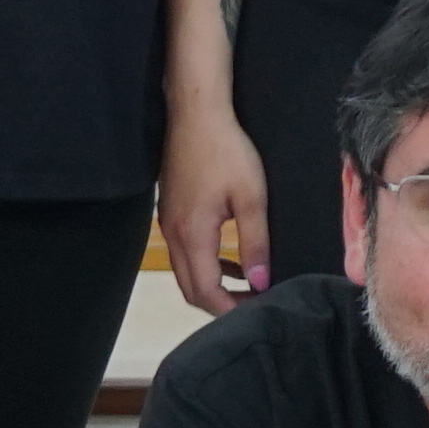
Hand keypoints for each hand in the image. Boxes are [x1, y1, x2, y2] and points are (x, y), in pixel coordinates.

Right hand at [157, 108, 269, 314]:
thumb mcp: (251, 197)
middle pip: (191, 289)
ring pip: (186, 272)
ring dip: (214, 285)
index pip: (205, 291)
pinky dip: (208, 264)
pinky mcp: (171, 212)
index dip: (230, 310)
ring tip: (248, 287)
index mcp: (192, 234)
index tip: (259, 312)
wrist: (196, 114)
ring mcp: (168, 223)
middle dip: (221, 304)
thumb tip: (260, 281)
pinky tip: (233, 259)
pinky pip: (185, 252)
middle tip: (255, 305)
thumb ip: (255, 242)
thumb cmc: (226, 150)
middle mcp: (173, 234)